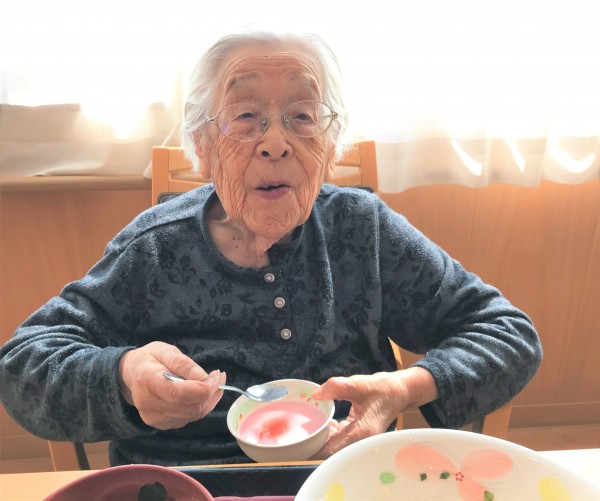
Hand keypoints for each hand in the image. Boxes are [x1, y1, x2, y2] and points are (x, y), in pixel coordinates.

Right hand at [118, 341, 225, 429]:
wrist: (131, 375)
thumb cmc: (149, 359)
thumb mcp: (164, 350)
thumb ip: (183, 363)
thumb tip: (203, 376)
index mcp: (147, 381)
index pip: (178, 393)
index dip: (203, 388)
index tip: (217, 376)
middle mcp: (149, 404)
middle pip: (189, 407)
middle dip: (211, 392)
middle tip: (219, 376)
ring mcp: (154, 418)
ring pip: (193, 415)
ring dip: (209, 400)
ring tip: (214, 382)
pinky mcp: (161, 424)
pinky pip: (189, 418)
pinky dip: (201, 406)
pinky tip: (203, 393)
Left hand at [310, 368, 436, 458]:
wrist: (399, 391)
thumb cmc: (382, 388)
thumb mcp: (358, 384)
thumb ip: (336, 387)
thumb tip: (315, 395)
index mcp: (361, 433)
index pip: (332, 451)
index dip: (313, 451)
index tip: (298, 447)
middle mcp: (360, 441)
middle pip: (331, 450)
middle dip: (314, 444)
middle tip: (298, 435)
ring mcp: (360, 439)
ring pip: (334, 444)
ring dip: (321, 437)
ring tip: (307, 427)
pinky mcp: (358, 434)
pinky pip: (339, 438)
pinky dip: (330, 431)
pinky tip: (324, 421)